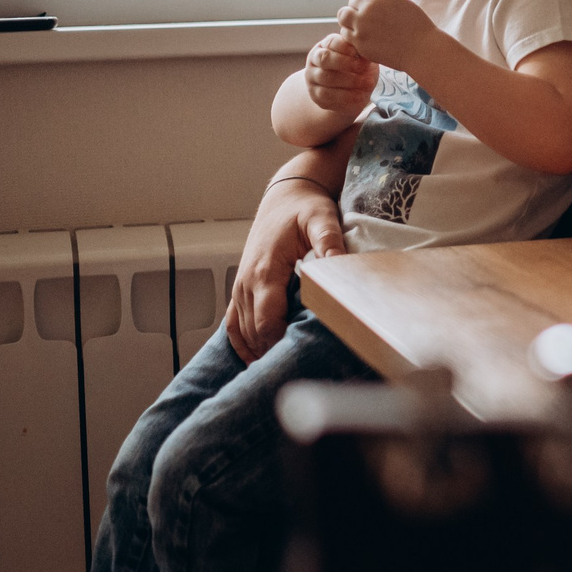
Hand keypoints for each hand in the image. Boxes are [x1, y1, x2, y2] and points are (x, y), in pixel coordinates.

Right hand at [228, 175, 345, 362]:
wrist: (285, 196)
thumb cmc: (304, 208)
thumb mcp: (321, 219)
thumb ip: (329, 241)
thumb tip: (338, 265)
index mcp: (265, 269)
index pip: (266, 319)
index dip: (278, 342)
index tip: (296, 359)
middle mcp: (248, 281)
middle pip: (254, 330)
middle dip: (271, 352)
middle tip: (293, 374)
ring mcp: (242, 285)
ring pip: (242, 329)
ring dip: (258, 351)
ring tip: (277, 374)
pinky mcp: (242, 287)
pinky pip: (233, 322)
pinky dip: (241, 342)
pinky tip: (254, 359)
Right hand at [302, 32, 378, 114]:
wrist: (353, 93)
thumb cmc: (360, 69)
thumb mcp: (363, 59)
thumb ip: (362, 53)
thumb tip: (367, 48)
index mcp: (326, 45)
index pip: (332, 42)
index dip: (344, 47)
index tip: (357, 52)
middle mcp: (315, 59)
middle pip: (324, 58)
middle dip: (345, 63)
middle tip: (363, 67)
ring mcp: (312, 77)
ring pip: (326, 77)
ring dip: (349, 80)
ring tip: (368, 83)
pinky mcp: (315, 95)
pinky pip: (327, 95)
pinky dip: (346, 96)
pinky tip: (361, 96)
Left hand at [334, 0, 439, 70]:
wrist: (422, 49)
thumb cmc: (418, 29)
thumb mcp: (404, 5)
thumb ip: (386, 2)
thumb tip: (374, 0)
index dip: (369, 2)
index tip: (373, 11)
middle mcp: (369, 7)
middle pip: (352, 2)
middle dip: (357, 9)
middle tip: (364, 20)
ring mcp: (362, 24)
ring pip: (344, 17)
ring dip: (350, 21)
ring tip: (361, 29)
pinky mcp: (359, 41)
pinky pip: (346, 34)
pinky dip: (352, 36)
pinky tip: (363, 40)